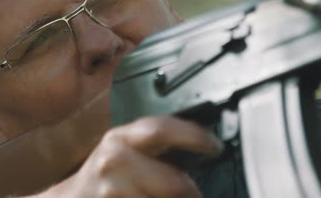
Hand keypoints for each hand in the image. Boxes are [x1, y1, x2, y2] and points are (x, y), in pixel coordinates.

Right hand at [38, 116, 222, 197]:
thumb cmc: (104, 175)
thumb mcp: (124, 149)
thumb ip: (155, 145)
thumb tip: (201, 147)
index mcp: (121, 138)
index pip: (162, 129)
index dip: (194, 136)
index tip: (215, 146)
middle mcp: (114, 161)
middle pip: (175, 183)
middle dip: (192, 193)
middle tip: (195, 193)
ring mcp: (111, 190)